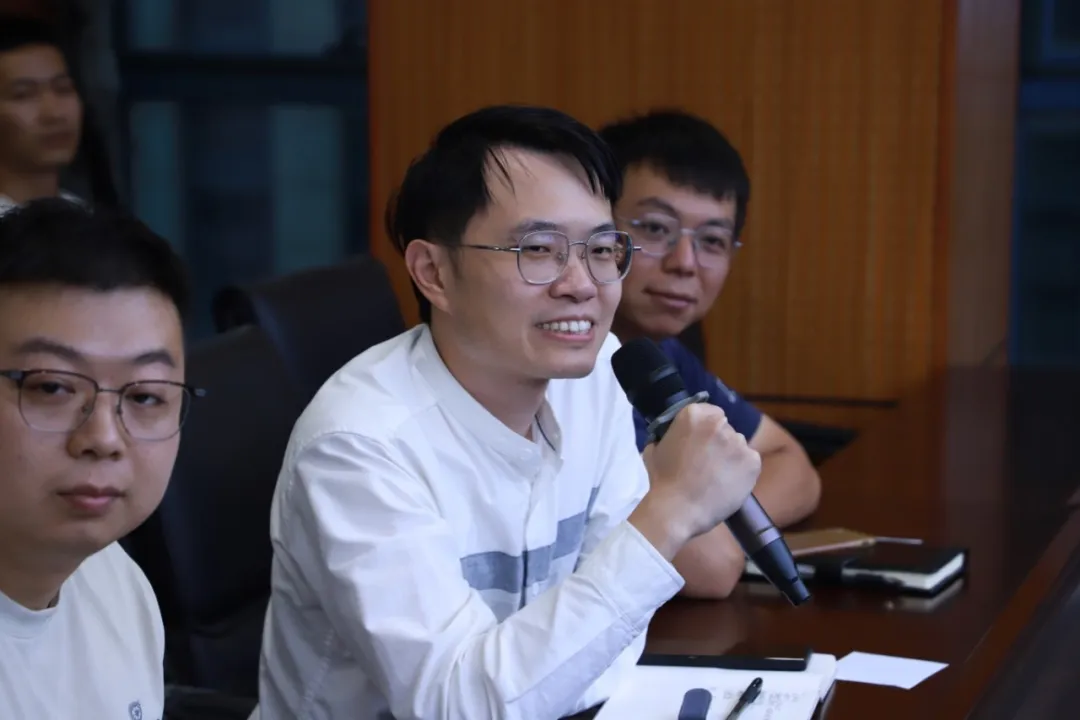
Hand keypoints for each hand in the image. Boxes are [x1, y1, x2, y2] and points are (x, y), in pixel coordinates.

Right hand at [630, 404, 760, 558]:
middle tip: (708, 463)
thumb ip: (670, 435)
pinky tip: (728, 484)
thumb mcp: (655, 448)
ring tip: (717, 478)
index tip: (702, 443)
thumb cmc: (662, 481)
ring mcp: (738, 442)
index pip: (711, 413)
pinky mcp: (752, 461)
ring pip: (739, 445)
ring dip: (731, 457)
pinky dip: (742, 472)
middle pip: (726, 429)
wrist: (677, 510)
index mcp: (694, 414)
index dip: (707, 429)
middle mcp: (719, 424)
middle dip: (719, 443)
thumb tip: (677, 435)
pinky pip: (750, 462)